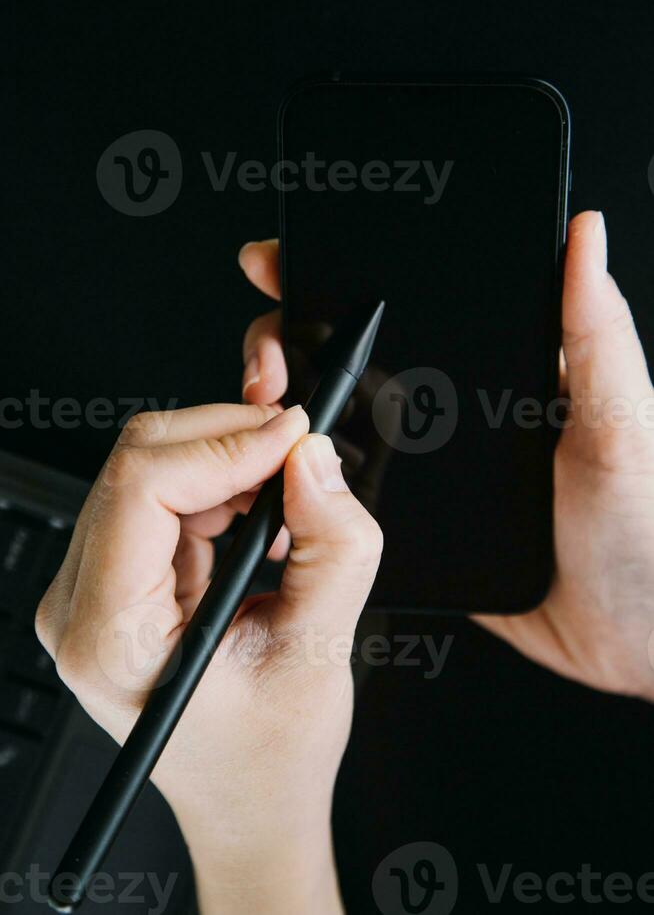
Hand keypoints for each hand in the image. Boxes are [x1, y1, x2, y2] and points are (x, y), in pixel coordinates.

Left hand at [36, 403, 382, 914]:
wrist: (246, 799)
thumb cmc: (268, 754)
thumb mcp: (320, 652)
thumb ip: (331, 547)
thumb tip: (314, 459)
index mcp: (111, 637)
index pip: (143, 488)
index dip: (226, 445)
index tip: (294, 436)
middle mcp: (81, 605)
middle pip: (141, 462)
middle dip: (230, 438)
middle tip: (301, 444)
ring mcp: (91, 587)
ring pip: (151, 466)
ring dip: (229, 460)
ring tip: (290, 493)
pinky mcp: (116, 574)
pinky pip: (161, 491)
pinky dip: (220, 482)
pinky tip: (262, 512)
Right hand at [239, 215, 653, 701]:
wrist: (633, 640)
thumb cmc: (642, 531)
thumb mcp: (621, 424)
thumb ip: (594, 336)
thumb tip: (584, 235)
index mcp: (499, 371)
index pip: (410, 306)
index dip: (341, 278)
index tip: (283, 265)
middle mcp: (453, 411)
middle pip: (353, 361)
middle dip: (289, 347)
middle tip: (264, 372)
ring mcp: (428, 468)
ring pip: (340, 428)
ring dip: (291, 419)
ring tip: (260, 421)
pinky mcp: (416, 525)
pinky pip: (349, 497)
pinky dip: (308, 487)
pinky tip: (280, 484)